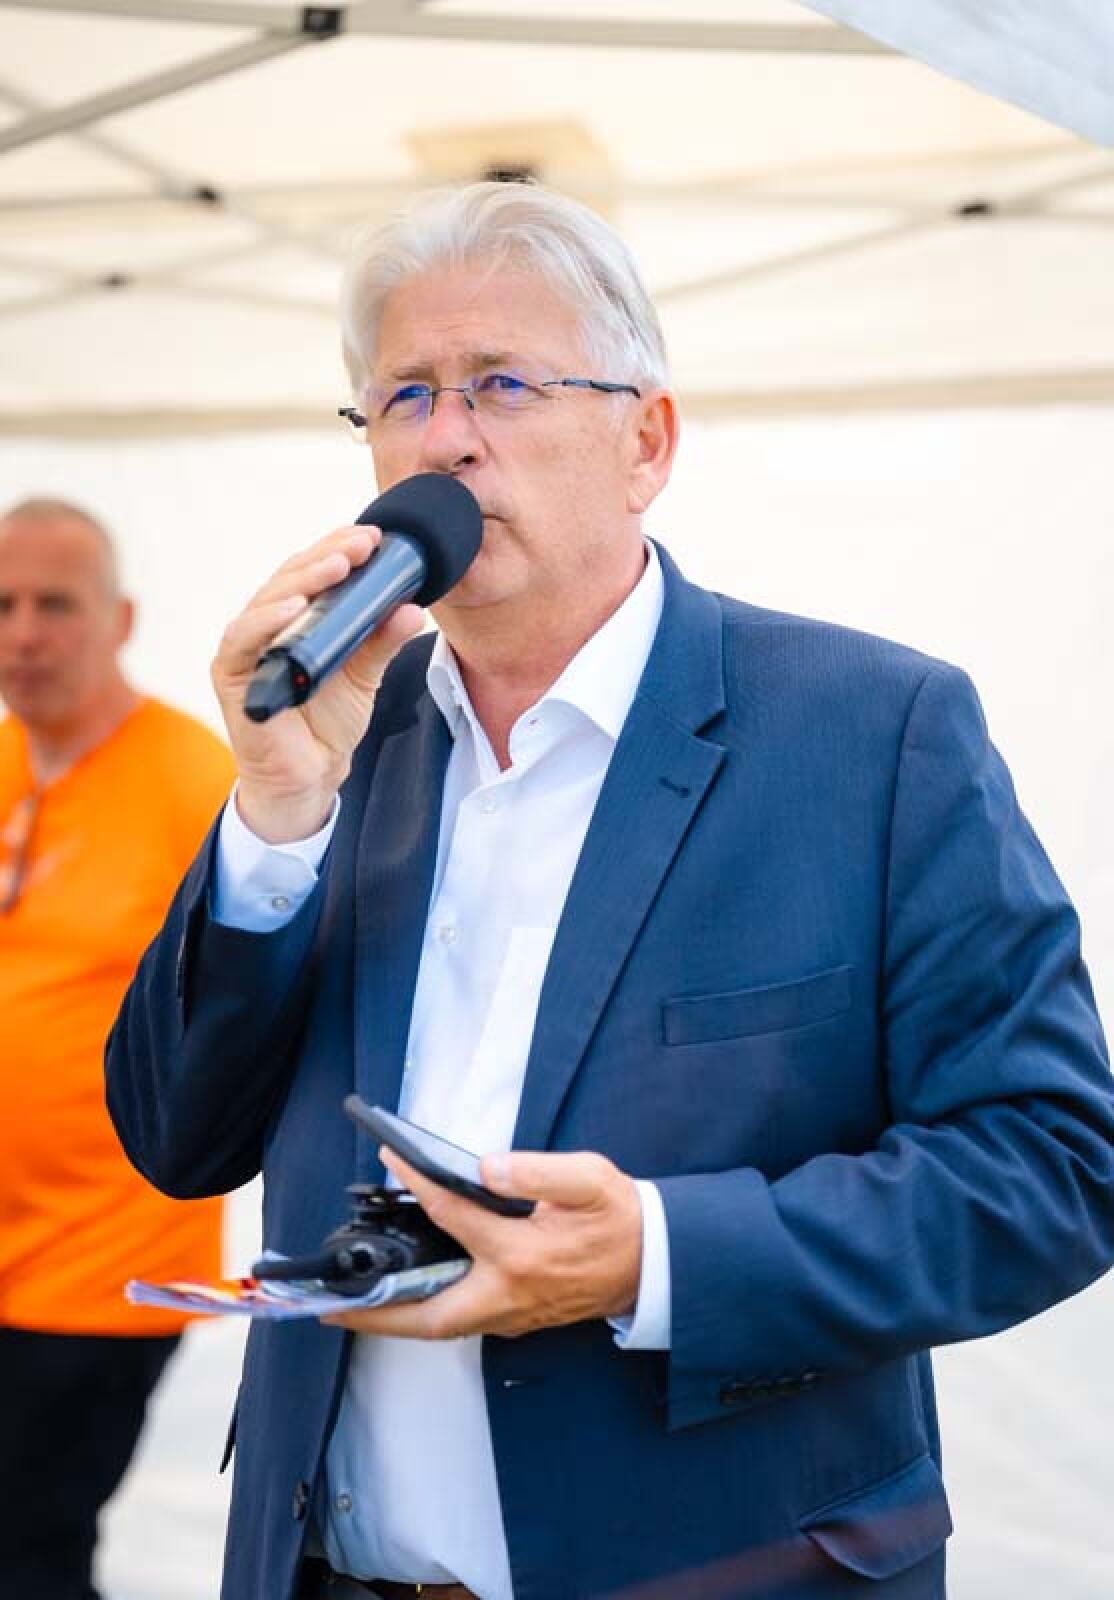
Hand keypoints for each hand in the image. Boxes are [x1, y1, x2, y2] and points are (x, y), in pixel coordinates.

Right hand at [211, 526, 423, 841]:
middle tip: (363, 544)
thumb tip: (412, 608)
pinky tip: (293, 607)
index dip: (338, 547)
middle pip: (291, 577)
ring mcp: (247, 648)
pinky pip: (242, 640)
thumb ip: (382, 641)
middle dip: (328, 556)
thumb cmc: (328, 721)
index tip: (375, 537)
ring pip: (267, 599)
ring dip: (302, 579)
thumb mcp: (365, 675)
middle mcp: (267, 624)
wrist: (311, 776)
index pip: (313, 570)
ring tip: (336, 567)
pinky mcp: (232, 676)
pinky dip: (265, 620)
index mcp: (296, 617)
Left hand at [323, 1147, 643, 1339]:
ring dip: (395, 1321)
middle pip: (426, 1316)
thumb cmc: (621, 1218)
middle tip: (329, 1305)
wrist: (656, 1262)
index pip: (453, 1216)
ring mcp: (513, 1313)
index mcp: (522, 1254)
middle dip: (375, 1313)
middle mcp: (509, 1293)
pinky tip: (408, 1298)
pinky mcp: (519, 1319)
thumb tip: (487, 1168)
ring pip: (441, 1326)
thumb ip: (538, 1171)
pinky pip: (460, 1322)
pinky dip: (426, 1315)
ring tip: (353, 1307)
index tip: (391, 1158)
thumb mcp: (590, 1178)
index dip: (419, 1184)